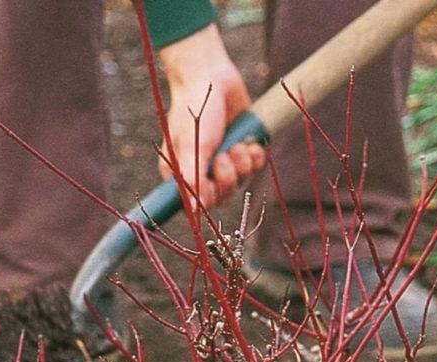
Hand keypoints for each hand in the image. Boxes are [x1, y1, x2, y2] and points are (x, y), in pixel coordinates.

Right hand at [159, 25, 265, 207]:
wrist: (213, 76)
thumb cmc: (195, 109)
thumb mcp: (193, 146)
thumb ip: (194, 178)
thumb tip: (194, 210)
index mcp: (181, 174)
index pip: (197, 205)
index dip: (208, 198)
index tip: (211, 182)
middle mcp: (201, 171)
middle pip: (222, 197)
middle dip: (228, 178)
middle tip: (225, 156)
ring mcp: (222, 161)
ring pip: (240, 183)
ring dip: (242, 165)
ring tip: (237, 145)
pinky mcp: (241, 150)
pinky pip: (254, 168)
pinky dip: (255, 158)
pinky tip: (249, 144)